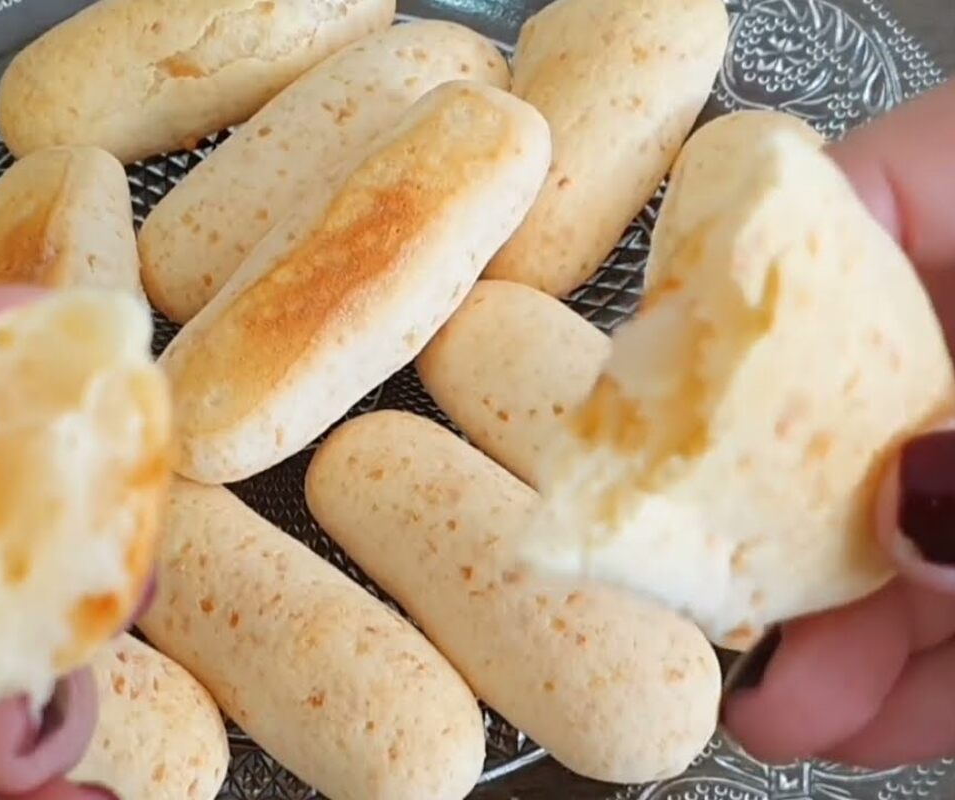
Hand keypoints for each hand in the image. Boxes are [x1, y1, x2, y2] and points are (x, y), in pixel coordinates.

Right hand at [721, 79, 954, 766]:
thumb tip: (907, 522)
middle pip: (866, 394)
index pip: (870, 192)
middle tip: (697, 593)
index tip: (662, 380)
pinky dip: (939, 675)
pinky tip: (866, 728)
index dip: (743, 277)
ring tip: (778, 716)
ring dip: (853, 632)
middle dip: (785, 520)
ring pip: (921, 520)